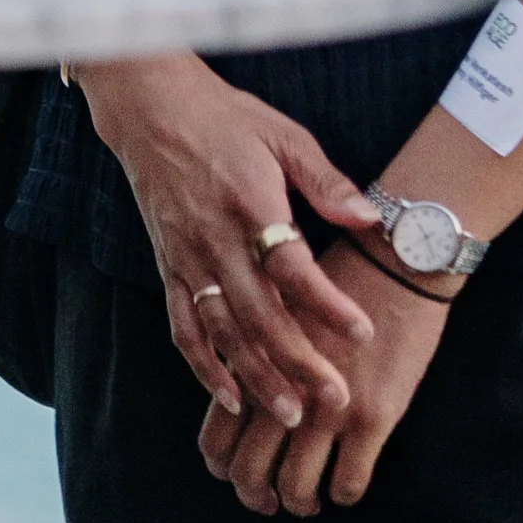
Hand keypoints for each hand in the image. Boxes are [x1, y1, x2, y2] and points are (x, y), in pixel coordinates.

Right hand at [74, 54, 381, 429]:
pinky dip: (202, 366)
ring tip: (290, 412)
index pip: (293, 267)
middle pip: (260, 313)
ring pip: (223, 331)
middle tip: (334, 398)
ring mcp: (188, 258)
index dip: (327, 303)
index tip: (362, 332)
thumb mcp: (283, 134)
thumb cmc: (226, 119)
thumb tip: (370, 218)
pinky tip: (228, 396)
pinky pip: (183, 326)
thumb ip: (326, 180)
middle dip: (299, 361)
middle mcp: (217, 239)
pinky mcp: (168, 268)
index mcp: (252, 203)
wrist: (153, 110)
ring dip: (256, 376)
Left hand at [199, 233, 452, 514]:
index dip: (224, 467)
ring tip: (312, 499)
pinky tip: (346, 483)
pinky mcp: (372, 418)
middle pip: (249, 474)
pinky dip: (344, 493)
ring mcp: (326, 410)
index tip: (237, 474)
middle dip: (257, 497)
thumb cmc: (340, 273)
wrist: (397, 258)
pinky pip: (348, 483)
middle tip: (271, 500)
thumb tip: (245, 393)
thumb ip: (258, 352)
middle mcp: (282, 392)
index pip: (216, 438)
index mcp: (254, 363)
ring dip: (302, 502)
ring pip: (298, 489)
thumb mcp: (279, 306)